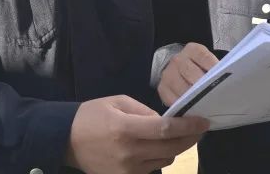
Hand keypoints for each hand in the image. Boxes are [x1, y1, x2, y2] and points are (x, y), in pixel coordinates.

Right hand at [65, 94, 208, 173]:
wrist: (65, 140)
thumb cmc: (92, 115)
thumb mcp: (118, 102)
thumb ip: (145, 111)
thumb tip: (167, 121)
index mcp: (126, 128)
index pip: (166, 129)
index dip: (188, 126)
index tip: (204, 121)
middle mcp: (128, 152)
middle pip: (171, 149)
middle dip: (190, 138)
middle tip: (199, 129)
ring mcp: (127, 169)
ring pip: (165, 160)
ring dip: (174, 149)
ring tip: (174, 137)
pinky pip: (152, 169)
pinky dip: (158, 158)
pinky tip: (155, 148)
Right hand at [158, 43, 218, 106]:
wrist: (179, 70)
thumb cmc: (198, 68)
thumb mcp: (207, 63)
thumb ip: (215, 68)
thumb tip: (228, 79)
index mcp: (192, 50)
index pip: (204, 57)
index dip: (214, 69)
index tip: (223, 80)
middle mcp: (178, 60)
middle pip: (192, 74)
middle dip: (204, 87)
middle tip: (215, 98)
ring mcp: (168, 74)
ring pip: (182, 89)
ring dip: (194, 99)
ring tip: (206, 107)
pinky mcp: (162, 88)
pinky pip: (173, 100)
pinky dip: (184, 107)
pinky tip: (193, 112)